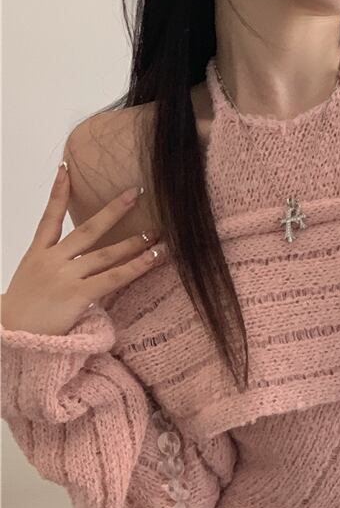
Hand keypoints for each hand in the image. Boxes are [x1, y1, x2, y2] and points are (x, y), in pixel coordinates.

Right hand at [1, 164, 165, 335]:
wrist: (11, 339)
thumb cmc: (20, 319)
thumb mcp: (29, 285)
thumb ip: (50, 271)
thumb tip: (73, 267)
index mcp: (36, 256)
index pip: (48, 218)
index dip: (58, 192)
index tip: (67, 169)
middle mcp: (51, 261)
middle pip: (87, 229)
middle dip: (113, 210)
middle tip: (135, 192)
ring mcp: (64, 276)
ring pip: (105, 254)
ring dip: (133, 242)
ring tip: (156, 232)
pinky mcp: (77, 294)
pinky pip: (113, 277)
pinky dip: (136, 266)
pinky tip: (154, 257)